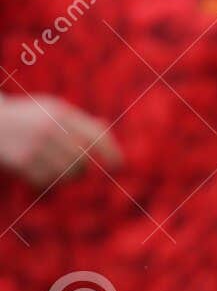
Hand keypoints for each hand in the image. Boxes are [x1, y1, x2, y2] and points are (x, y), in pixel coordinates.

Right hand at [0, 96, 120, 187]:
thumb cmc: (26, 116)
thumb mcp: (50, 109)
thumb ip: (77, 120)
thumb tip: (105, 129)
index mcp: (61, 113)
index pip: (96, 135)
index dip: (111, 152)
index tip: (119, 165)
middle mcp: (50, 128)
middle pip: (83, 161)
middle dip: (83, 168)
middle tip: (77, 167)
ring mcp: (36, 146)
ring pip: (68, 174)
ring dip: (67, 176)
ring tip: (57, 168)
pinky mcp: (23, 162)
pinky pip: (48, 181)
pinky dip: (48, 180)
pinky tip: (38, 171)